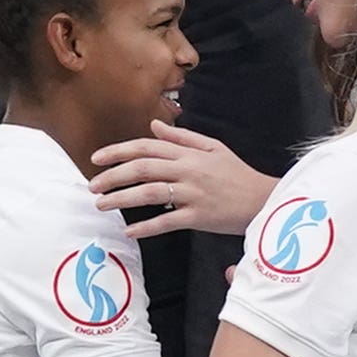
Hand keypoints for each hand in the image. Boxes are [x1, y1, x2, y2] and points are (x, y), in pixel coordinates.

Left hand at [88, 124, 274, 238]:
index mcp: (190, 154)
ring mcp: (194, 194)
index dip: (118, 151)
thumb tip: (154, 125)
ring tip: (101, 204)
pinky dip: (146, 227)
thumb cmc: (238, 174)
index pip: (147, 147)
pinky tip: (130, 231)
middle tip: (92, 185)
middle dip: (112, 176)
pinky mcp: (200, 216)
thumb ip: (182, 138)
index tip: (96, 159)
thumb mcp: (214, 148)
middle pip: (143, 169)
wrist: (265, 199)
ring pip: (150, 193)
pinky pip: (168, 221)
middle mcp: (189, 171)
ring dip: (122, 199)